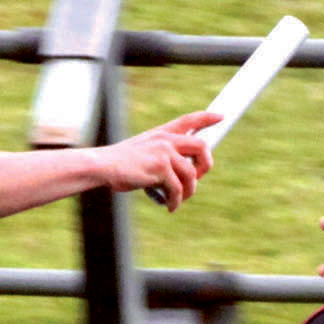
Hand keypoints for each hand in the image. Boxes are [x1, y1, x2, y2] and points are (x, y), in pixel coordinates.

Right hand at [99, 110, 218, 207]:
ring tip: (177, 200)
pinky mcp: (161, 169)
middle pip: (202, 146)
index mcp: (161, 133)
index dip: (206, 118)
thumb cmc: (120, 164)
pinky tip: (169, 207)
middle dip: (205, 165)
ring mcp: (164, 153)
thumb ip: (163, 156)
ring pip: (191, 174)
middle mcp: (166, 140)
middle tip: (196, 179)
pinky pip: (178, 190)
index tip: (220, 116)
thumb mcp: (143, 152)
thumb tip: (184, 173)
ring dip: (188, 191)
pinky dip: (176, 202)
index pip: (189, 120)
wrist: (103, 166)